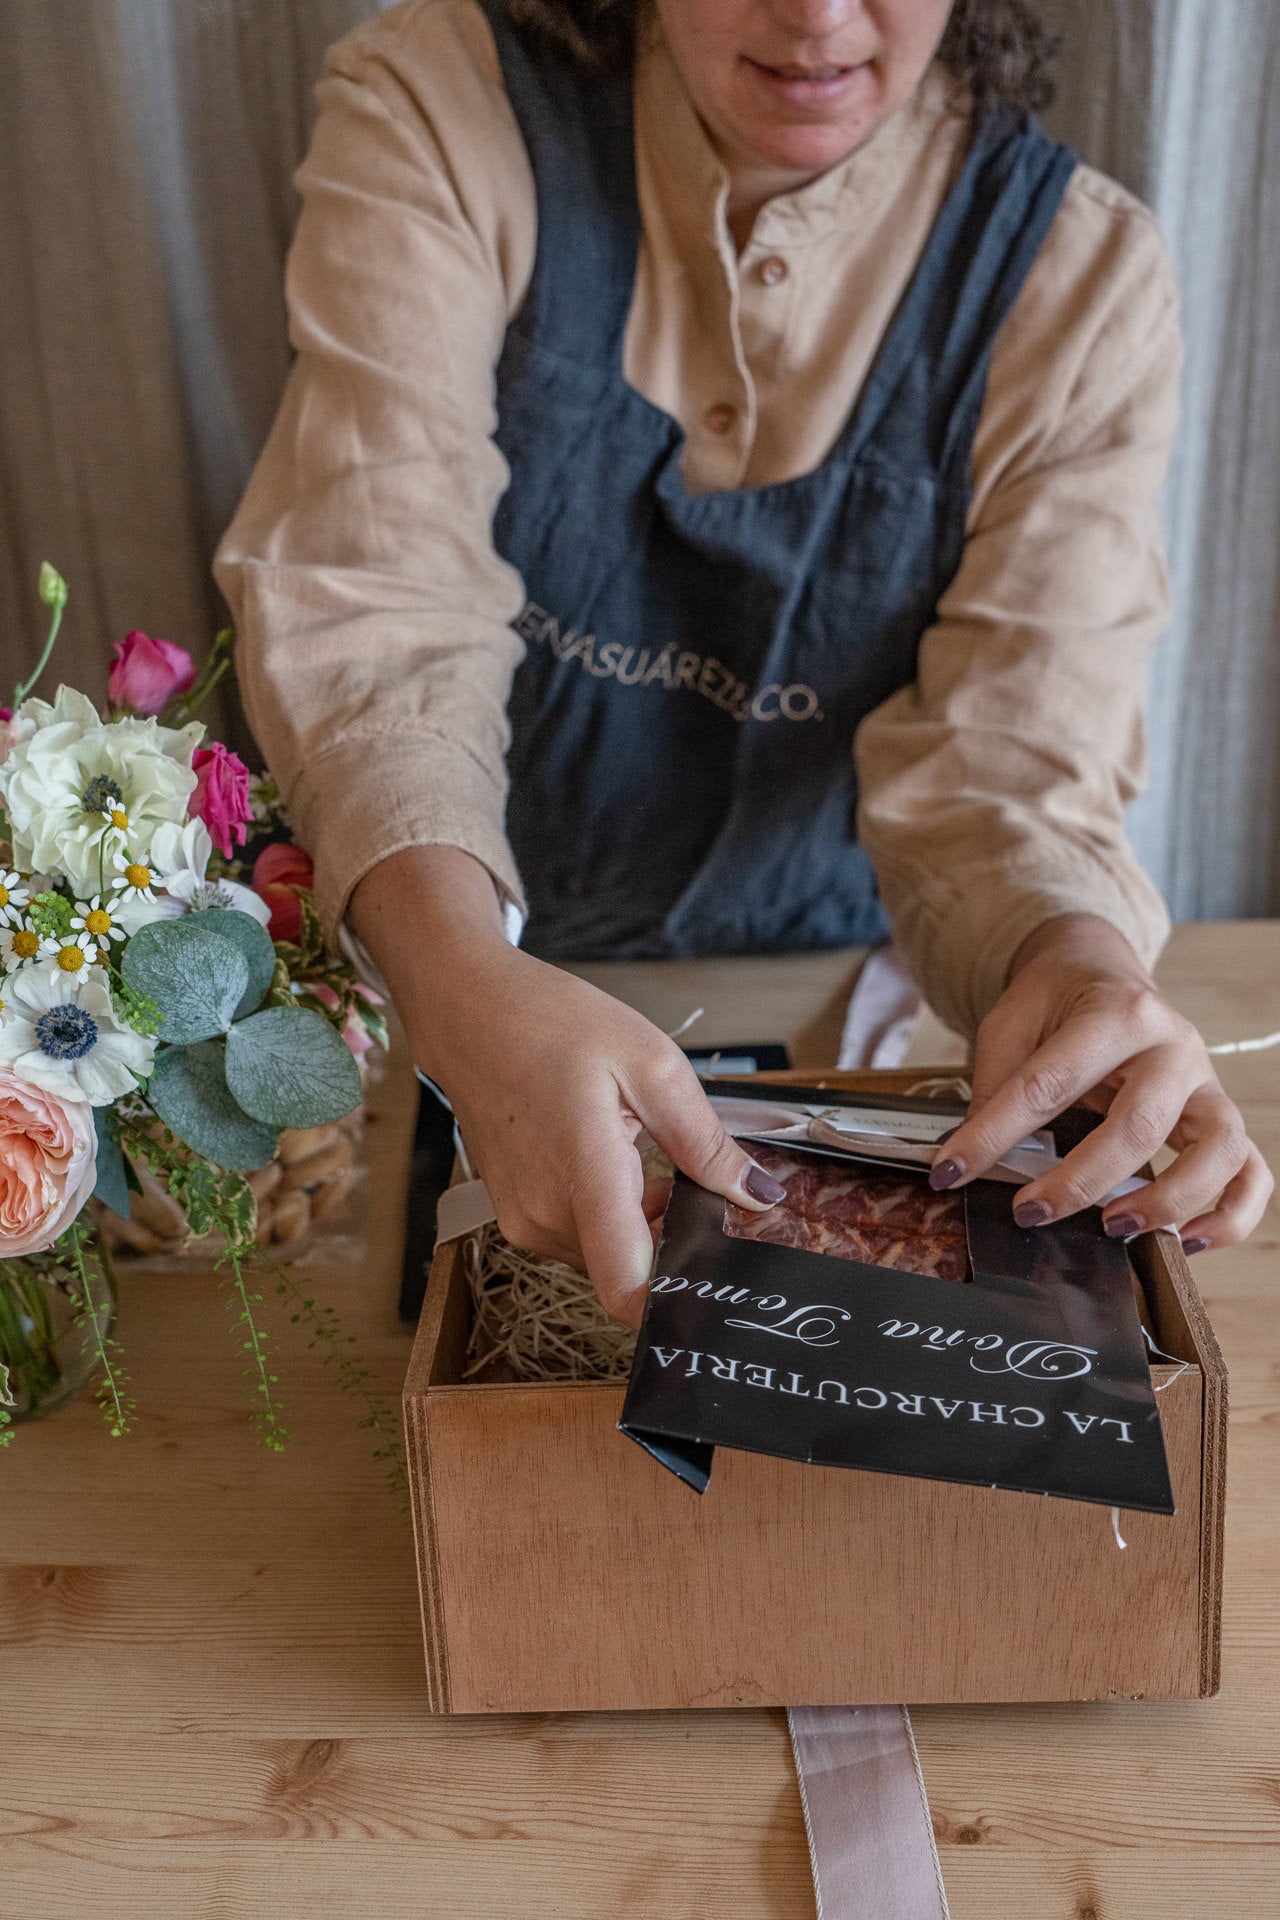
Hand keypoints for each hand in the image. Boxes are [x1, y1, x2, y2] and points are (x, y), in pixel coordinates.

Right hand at [350, 846, 786, 1325]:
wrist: (469, 1013)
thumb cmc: (552, 1024)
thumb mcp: (651, 1066)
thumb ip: (705, 1142)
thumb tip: (758, 1196)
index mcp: (584, 1179)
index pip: (629, 1293)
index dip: (679, 1301)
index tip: (716, 1271)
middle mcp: (546, 1217)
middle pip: (630, 1270)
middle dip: (672, 1238)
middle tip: (694, 1179)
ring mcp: (524, 1221)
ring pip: (606, 1254)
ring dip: (641, 1222)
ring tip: (646, 1153)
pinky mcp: (515, 1215)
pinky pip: (580, 1235)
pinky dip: (610, 1211)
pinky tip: (616, 1157)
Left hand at [930, 915, 1272, 1252]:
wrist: (1101, 968)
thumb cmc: (1055, 1000)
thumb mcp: (1010, 1021)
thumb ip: (994, 1082)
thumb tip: (971, 1155)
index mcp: (1114, 1013)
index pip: (1048, 1083)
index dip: (994, 1134)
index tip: (951, 1172)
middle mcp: (1172, 1047)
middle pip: (1137, 1125)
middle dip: (1078, 1180)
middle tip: (1029, 1212)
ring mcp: (1205, 1083)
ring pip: (1215, 1150)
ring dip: (1166, 1198)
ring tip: (1113, 1228)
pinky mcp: (1220, 1115)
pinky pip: (1251, 1172)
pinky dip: (1230, 1215)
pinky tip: (1186, 1241)